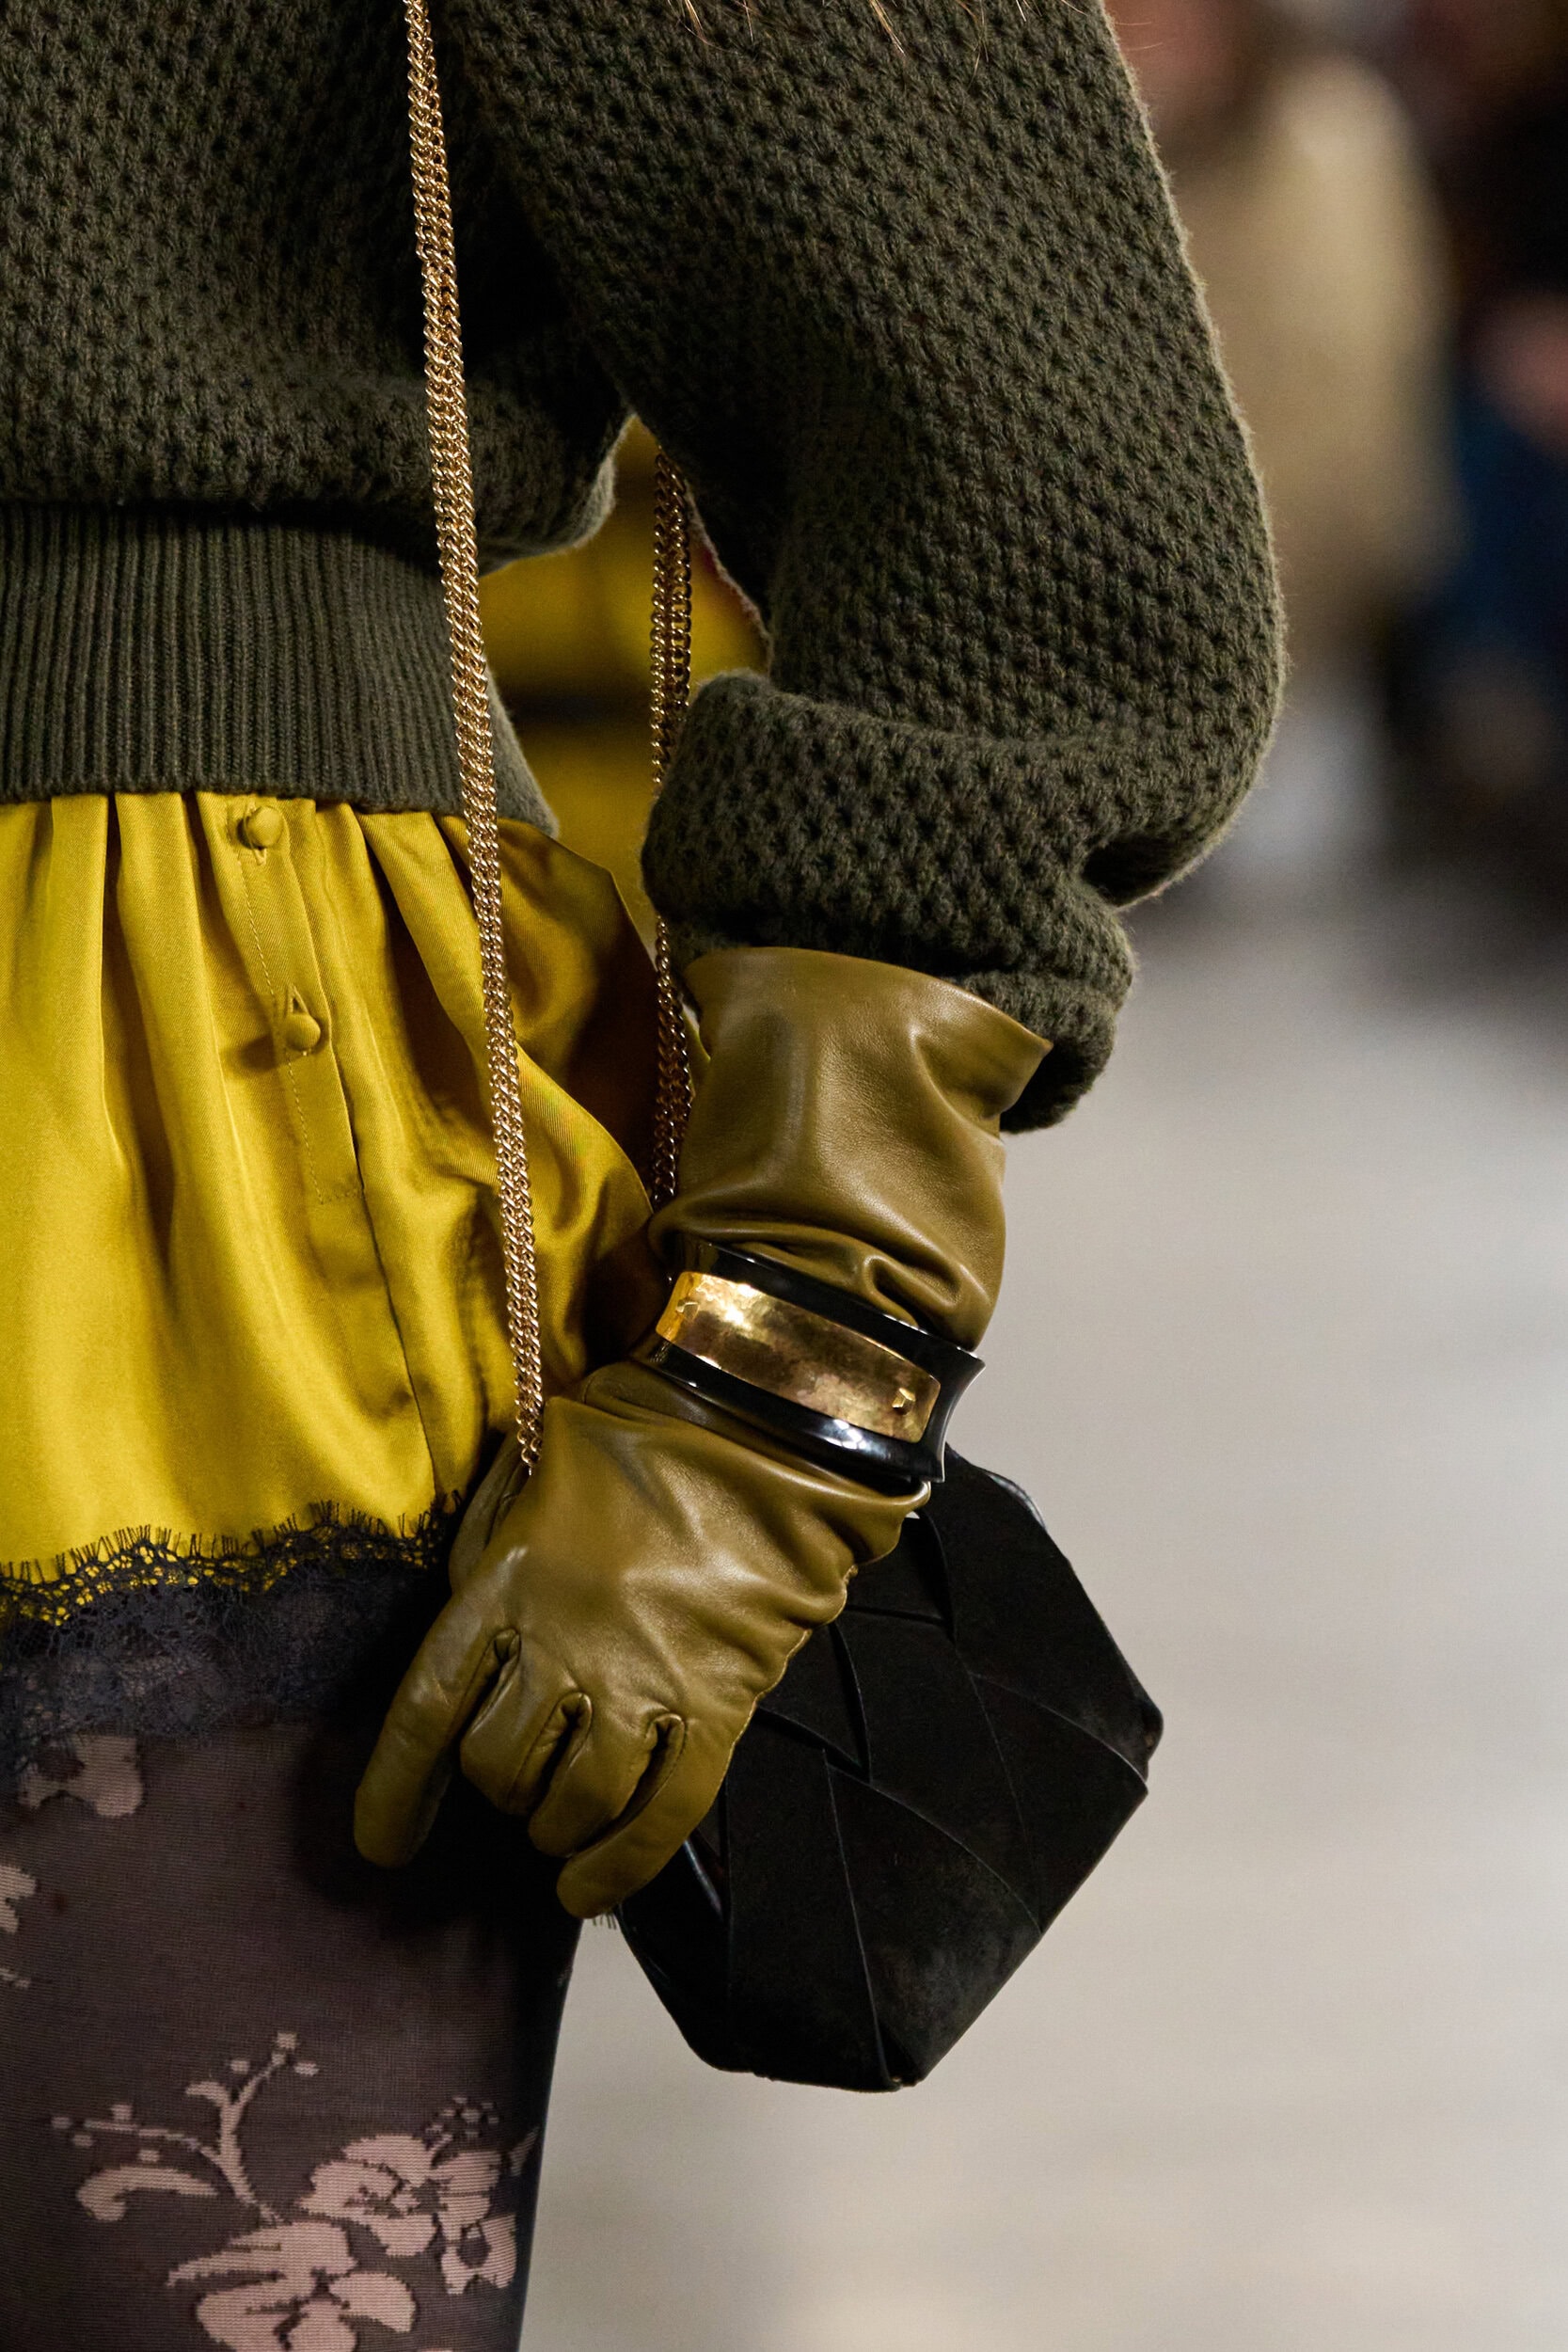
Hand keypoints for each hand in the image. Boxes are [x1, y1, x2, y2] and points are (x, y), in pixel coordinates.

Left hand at [355, 1360, 913, 1915]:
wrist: (761, 1433)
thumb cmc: (637, 1441)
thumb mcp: (528, 1472)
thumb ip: (484, 1546)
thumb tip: (459, 1607)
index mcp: (507, 1586)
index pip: (427, 1712)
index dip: (396, 1791)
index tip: (384, 1844)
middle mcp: (565, 1647)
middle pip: (499, 1768)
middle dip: (495, 1787)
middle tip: (512, 1773)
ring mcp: (644, 1683)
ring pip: (572, 1803)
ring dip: (553, 1825)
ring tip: (554, 1819)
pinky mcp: (714, 1708)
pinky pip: (662, 1817)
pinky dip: (622, 1866)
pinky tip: (590, 1892)